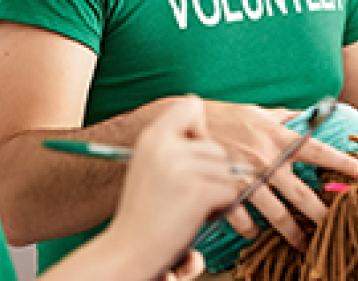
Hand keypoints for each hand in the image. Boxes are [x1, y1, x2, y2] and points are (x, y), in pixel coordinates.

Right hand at [106, 98, 241, 277]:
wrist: (128, 251)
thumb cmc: (145, 212)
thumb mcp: (152, 165)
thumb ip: (175, 144)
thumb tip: (204, 121)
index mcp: (153, 137)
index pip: (191, 106)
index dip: (201, 128)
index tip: (195, 147)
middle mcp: (165, 146)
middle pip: (218, 148)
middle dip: (211, 174)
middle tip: (185, 194)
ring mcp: (182, 168)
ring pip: (227, 171)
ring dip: (215, 192)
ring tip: (187, 206)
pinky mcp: (198, 191)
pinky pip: (230, 191)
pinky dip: (219, 208)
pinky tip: (194, 216)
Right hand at [202, 99, 357, 249]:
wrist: (183, 123)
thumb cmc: (224, 117)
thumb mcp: (258, 113)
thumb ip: (284, 119)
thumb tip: (308, 115)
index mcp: (277, 137)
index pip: (318, 151)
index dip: (344, 163)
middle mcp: (265, 159)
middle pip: (301, 192)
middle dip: (321, 213)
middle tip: (337, 228)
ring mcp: (245, 177)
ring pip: (275, 213)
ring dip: (291, 233)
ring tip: (304, 246)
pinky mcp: (224, 191)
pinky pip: (242, 218)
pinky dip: (250, 229)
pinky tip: (256, 235)